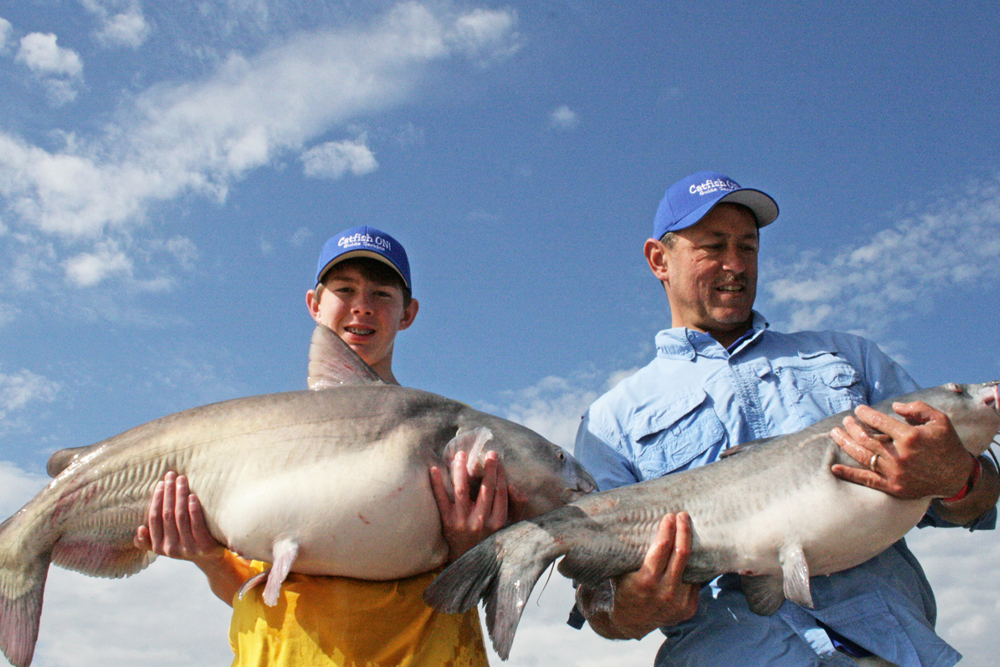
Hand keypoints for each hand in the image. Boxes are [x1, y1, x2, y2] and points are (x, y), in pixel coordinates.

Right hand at [133, 471, 224, 561]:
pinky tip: (193, 496)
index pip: (154, 519)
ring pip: (181, 517)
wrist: (211, 558)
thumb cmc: (186, 543)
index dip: (156, 500)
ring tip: (182, 480)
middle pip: (167, 515)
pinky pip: (197, 525)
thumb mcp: (166, 543)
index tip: (160, 483)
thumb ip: (151, 539)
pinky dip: (193, 509)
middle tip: (171, 475)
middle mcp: (171, 549)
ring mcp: (188, 549)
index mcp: (159, 547)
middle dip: (168, 493)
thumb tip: (139, 530)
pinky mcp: (204, 547)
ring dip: (180, 496)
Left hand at [430, 450, 508, 560]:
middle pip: (485, 488)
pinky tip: (433, 469)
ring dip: (461, 470)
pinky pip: (441, 500)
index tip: (498, 460)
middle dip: (488, 468)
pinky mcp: (447, 523)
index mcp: (497, 522)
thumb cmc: (488, 542)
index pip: (501, 493)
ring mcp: (463, 522)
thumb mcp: (506, 529)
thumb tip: (517, 489)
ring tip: (461, 455)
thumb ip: (514, 509)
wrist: (468, 565)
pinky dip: (437, 484)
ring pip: (462, 491)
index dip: (500, 474)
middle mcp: (481, 521)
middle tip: (488, 452)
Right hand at [581, 513, 698, 639]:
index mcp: (646, 580)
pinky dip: (692, 567)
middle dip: (684, 531)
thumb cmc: (623, 589)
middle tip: (683, 516)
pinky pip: (694, 581)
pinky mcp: (688, 608)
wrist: (629, 622)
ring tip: (687, 531)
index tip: (670, 516)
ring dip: (690, 547)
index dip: (668, 529)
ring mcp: (679, 602)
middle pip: (682, 554)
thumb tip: (634, 521)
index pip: (662, 548)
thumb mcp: (621, 572)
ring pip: (691, 567)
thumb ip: (630, 553)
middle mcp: (665, 592)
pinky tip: (690, 554)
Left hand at [829, 400, 974, 499]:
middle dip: (852, 427)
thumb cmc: (947, 445)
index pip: (878, 421)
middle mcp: (899, 455)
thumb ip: (917, 408)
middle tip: (845, 420)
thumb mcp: (939, 420)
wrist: (957, 477)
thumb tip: (894, 407)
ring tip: (835, 433)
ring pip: (862, 456)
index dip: (865, 414)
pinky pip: (866, 480)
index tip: (859, 410)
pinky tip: (834, 468)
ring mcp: (895, 473)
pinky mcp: (893, 487)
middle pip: (865, 438)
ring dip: (845, 443)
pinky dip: (849, 474)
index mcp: (910, 436)